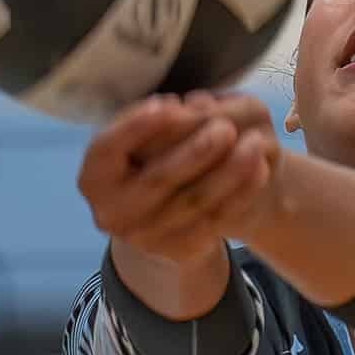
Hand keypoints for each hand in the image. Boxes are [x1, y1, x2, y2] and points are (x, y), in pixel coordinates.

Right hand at [77, 91, 280, 265]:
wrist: (163, 219)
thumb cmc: (149, 161)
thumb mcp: (139, 140)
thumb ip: (155, 123)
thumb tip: (189, 110)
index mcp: (93, 178)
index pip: (108, 148)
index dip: (138, 126)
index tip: (172, 104)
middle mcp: (111, 213)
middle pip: (157, 179)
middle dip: (195, 151)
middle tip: (227, 127)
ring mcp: (145, 238)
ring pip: (193, 201)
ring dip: (229, 172)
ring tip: (257, 143)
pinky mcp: (180, 250)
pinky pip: (216, 220)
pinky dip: (241, 193)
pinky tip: (260, 170)